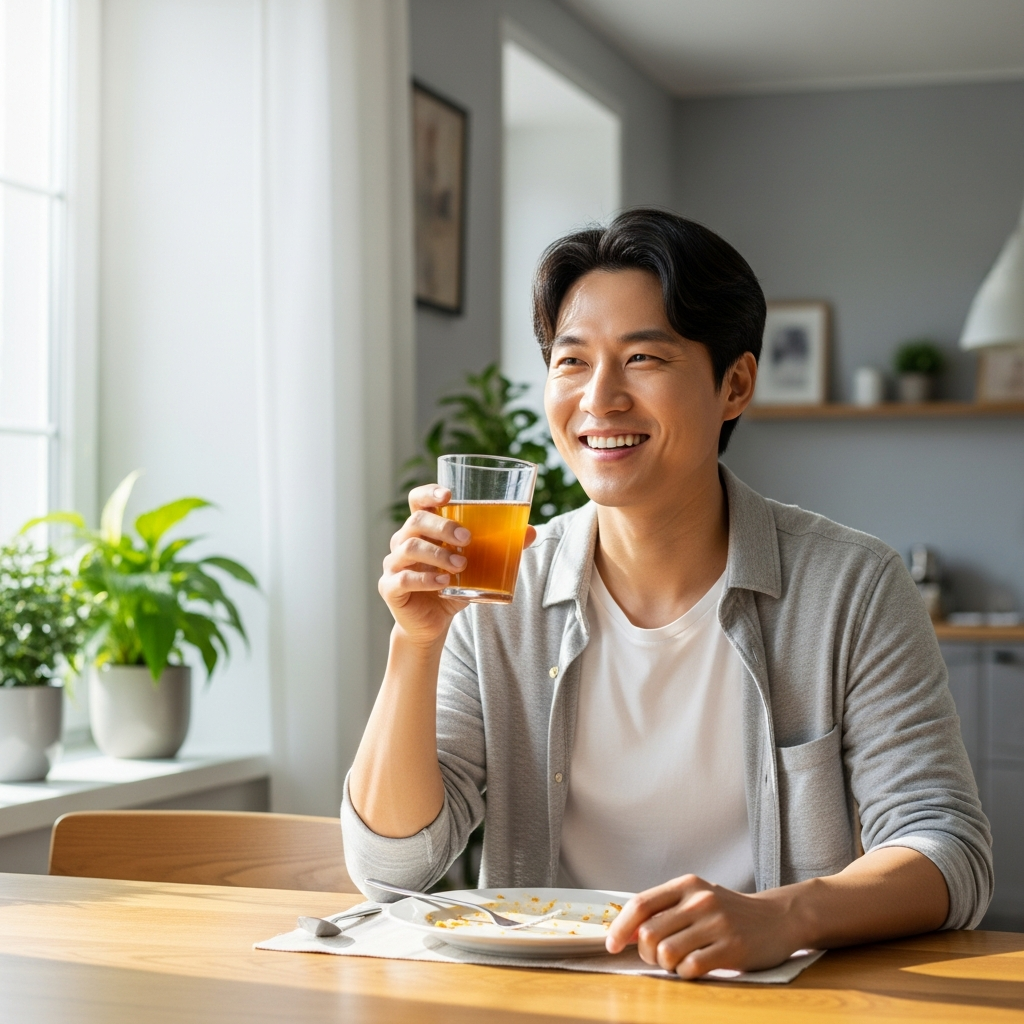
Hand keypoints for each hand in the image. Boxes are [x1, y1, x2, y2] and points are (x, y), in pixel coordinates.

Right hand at [379, 484, 536, 648]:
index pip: (418, 501)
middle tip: (467, 539)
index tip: (448, 494)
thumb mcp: (478, 566)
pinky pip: (403, 578)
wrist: (432, 623)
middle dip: (443, 526)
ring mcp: (394, 564)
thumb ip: (499, 547)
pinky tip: (444, 584)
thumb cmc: (453, 586)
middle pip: (416, 521)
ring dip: (438, 555)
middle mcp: (403, 541)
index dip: (429, 493)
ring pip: (409, 547)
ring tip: (461, 566)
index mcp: (422, 529)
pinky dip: (425, 579)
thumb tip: (531, 531)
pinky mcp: (390, 588)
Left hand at [605, 874, 799, 977]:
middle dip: (645, 953)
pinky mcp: (732, 948)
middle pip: (649, 933)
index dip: (620, 927)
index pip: (640, 904)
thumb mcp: (697, 897)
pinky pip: (691, 968)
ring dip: (666, 965)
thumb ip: (666, 909)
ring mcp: (717, 923)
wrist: (778, 918)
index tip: (611, 945)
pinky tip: (695, 968)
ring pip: (667, 952)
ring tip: (678, 962)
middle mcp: (700, 900)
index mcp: (686, 884)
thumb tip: (626, 932)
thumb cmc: (728, 912)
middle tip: (657, 958)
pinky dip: (685, 974)